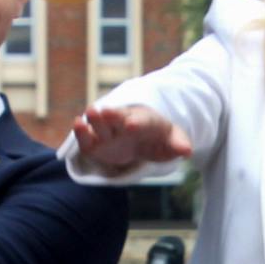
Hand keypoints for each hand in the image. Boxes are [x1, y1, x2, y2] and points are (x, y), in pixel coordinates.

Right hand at [71, 105, 190, 171]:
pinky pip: (88, 138)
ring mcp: (109, 131)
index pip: (143, 122)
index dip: (138, 123)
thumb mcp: (172, 141)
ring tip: (89, 113)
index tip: (132, 126)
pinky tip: (77, 124)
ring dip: (96, 120)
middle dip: (113, 116)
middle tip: (105, 112)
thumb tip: (187, 151)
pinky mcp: (96, 143)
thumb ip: (178, 144)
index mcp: (146, 121)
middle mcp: (125, 122)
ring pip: (102, 124)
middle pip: (119, 118)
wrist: (142, 139)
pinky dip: (82, 132)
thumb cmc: (159, 138)